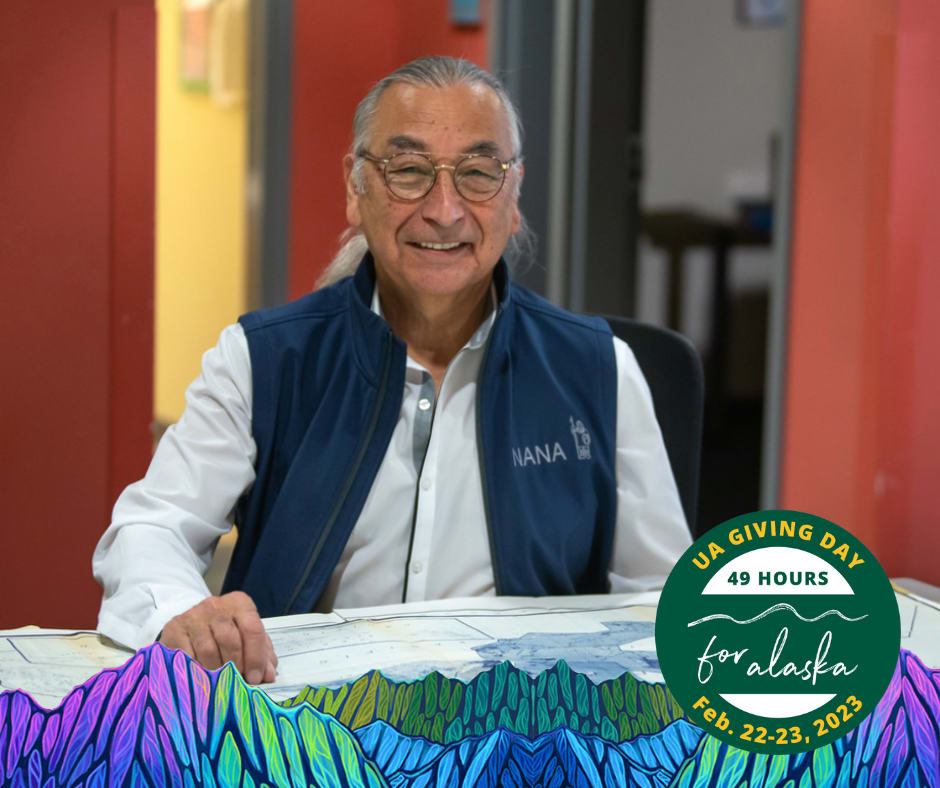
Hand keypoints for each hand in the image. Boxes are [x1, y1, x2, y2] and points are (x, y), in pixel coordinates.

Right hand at [159, 591, 277, 683]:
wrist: (192, 623)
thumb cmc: (226, 632)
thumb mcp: (247, 637)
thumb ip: (261, 653)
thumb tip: (268, 675)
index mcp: (239, 603)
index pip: (252, 628)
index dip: (256, 656)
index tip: (255, 678)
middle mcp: (215, 605)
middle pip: (229, 639)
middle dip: (236, 666)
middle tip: (237, 684)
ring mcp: (192, 616)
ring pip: (207, 650)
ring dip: (216, 673)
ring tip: (221, 684)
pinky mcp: (174, 629)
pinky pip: (186, 657)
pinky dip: (196, 672)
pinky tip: (201, 681)